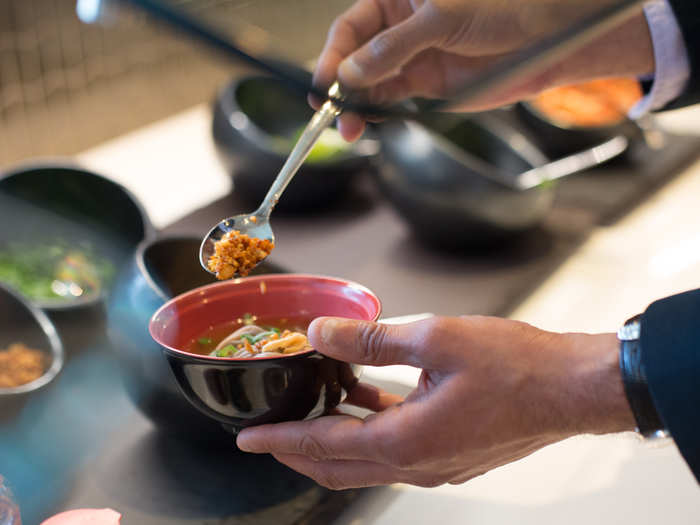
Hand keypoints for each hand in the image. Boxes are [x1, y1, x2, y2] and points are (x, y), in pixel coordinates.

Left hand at [236, 316, 635, 488]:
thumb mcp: (436, 339)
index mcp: (407, 441)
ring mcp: (436, 464)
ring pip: (365, 461)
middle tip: (266, 436)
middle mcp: (417, 464)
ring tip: (309, 412)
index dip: (280, 441)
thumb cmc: (516, 366)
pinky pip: (394, 450)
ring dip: (332, 441)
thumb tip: (322, 332)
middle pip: (338, 466)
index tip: (248, 439)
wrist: (570, 388)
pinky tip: (363, 397)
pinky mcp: (451, 454)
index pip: (323, 447)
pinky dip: (368, 430)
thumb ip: (371, 340)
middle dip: (296, 451)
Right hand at [313, 0, 653, 140]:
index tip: (323, 83)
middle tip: (329, 111)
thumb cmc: (499, 7)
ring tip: (348, 127)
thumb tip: (351, 73)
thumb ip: (394, 48)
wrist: (542, 38)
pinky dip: (375, 111)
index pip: (351, 27)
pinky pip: (389, 100)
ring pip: (368, 84)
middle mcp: (396, 28)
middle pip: (353, 58)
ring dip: (354, 105)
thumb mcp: (441, 19)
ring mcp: (409, 59)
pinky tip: (365, 121)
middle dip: (339, 85)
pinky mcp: (423, 86)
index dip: (333, 54)